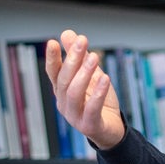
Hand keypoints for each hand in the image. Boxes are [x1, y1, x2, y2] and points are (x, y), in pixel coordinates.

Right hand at [45, 29, 124, 149]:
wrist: (111, 130)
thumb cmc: (99, 102)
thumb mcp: (90, 75)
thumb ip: (79, 57)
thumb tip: (68, 33)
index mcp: (62, 91)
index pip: (54, 72)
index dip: (53, 58)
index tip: (53, 41)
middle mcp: (64, 103)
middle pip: (64, 80)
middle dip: (72, 59)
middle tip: (82, 41)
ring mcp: (75, 116)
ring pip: (74, 93)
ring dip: (84, 73)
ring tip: (94, 57)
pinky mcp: (89, 126)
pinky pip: (92, 109)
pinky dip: (98, 94)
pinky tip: (105, 78)